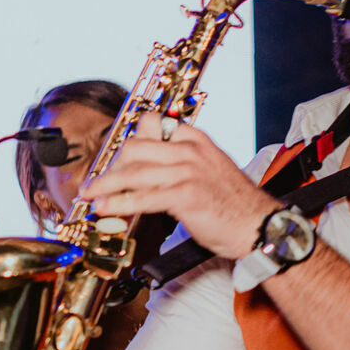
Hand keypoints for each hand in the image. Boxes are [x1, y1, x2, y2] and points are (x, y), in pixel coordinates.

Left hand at [79, 112, 278, 258]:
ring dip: (104, 186)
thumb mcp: (209, 170)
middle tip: (97, 184)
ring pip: (133, 173)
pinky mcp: (186, 196)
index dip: (127, 141)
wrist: (260, 225)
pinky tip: (104, 208)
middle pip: (134, 148)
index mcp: (195, 139)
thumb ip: (180, 165)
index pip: (151, 123)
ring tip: (89, 196)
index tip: (112, 160)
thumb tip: (147, 172)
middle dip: (110, 167)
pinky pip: (142, 197)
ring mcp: (188, 171)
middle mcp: (190, 150)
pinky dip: (118, 203)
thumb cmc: (233, 204)